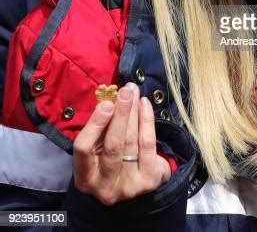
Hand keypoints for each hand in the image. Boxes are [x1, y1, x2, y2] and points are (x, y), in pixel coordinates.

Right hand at [73, 83, 170, 204]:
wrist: (136, 182)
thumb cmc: (110, 157)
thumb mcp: (98, 147)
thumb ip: (100, 128)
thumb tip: (110, 98)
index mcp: (85, 179)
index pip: (84, 149)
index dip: (95, 124)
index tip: (106, 103)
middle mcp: (105, 187)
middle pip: (113, 145)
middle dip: (121, 114)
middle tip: (126, 91)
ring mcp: (129, 187)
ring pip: (132, 141)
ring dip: (134, 112)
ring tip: (134, 92)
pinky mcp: (149, 181)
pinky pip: (148, 144)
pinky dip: (147, 120)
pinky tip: (145, 105)